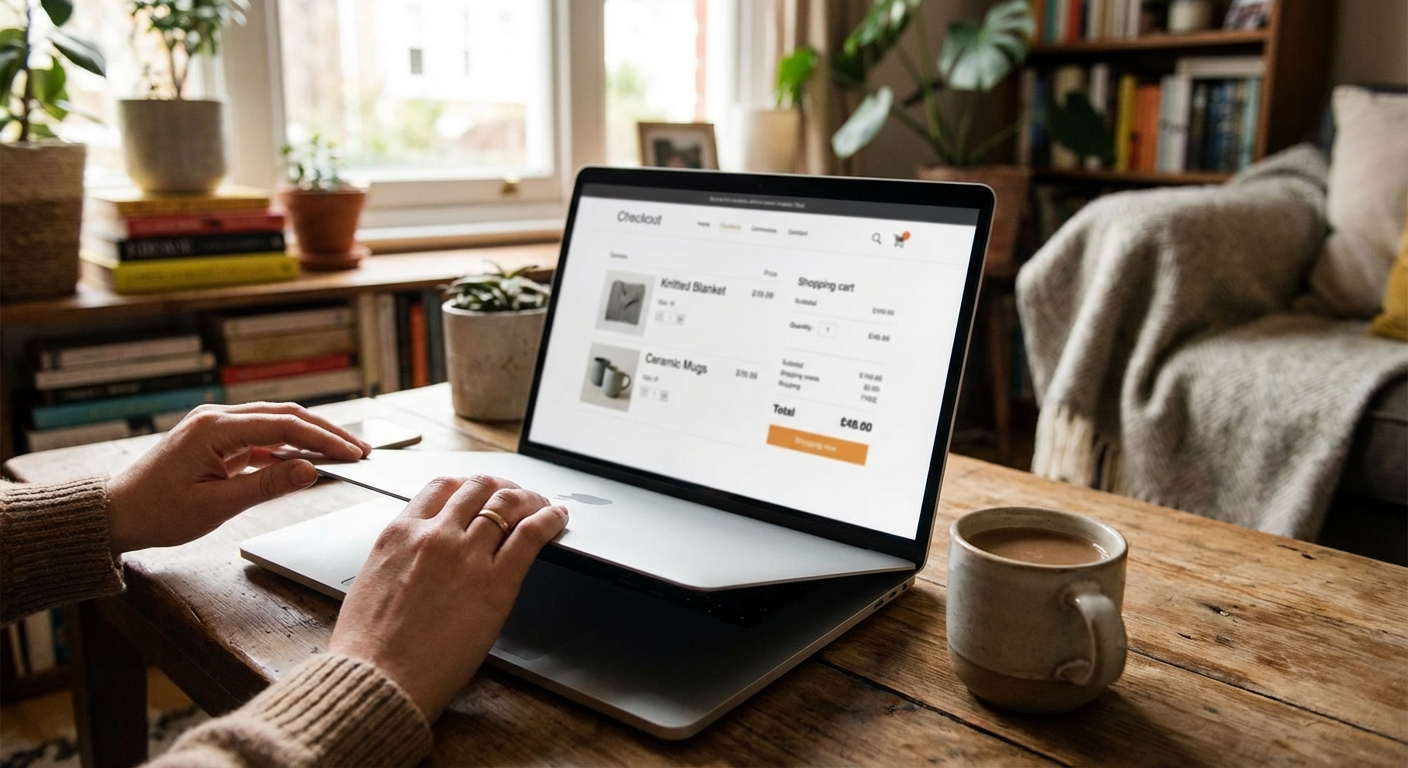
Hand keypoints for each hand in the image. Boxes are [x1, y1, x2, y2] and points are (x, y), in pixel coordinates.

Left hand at [106, 402, 369, 553]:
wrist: (116, 514)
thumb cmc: (158, 512)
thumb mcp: (217, 505)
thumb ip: (267, 485)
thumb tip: (311, 470)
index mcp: (215, 428)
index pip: (284, 425)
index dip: (324, 439)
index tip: (354, 455)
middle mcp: (217, 417)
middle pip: (285, 415)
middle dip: (327, 432)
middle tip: (361, 451)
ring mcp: (216, 425)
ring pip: (276, 422)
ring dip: (310, 437)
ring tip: (343, 454)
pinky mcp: (216, 438)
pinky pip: (261, 435)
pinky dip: (288, 446)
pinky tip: (308, 459)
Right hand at [328, 474, 567, 721]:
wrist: (378, 679)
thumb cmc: (369, 647)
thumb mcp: (371, 583)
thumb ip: (399, 559)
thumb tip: (414, 559)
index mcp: (400, 534)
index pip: (441, 488)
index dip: (467, 486)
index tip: (479, 492)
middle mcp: (435, 535)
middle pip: (478, 488)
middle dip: (501, 487)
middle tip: (515, 495)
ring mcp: (467, 555)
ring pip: (507, 504)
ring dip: (529, 498)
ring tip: (541, 504)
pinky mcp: (497, 582)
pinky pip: (531, 534)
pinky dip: (549, 519)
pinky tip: (557, 518)